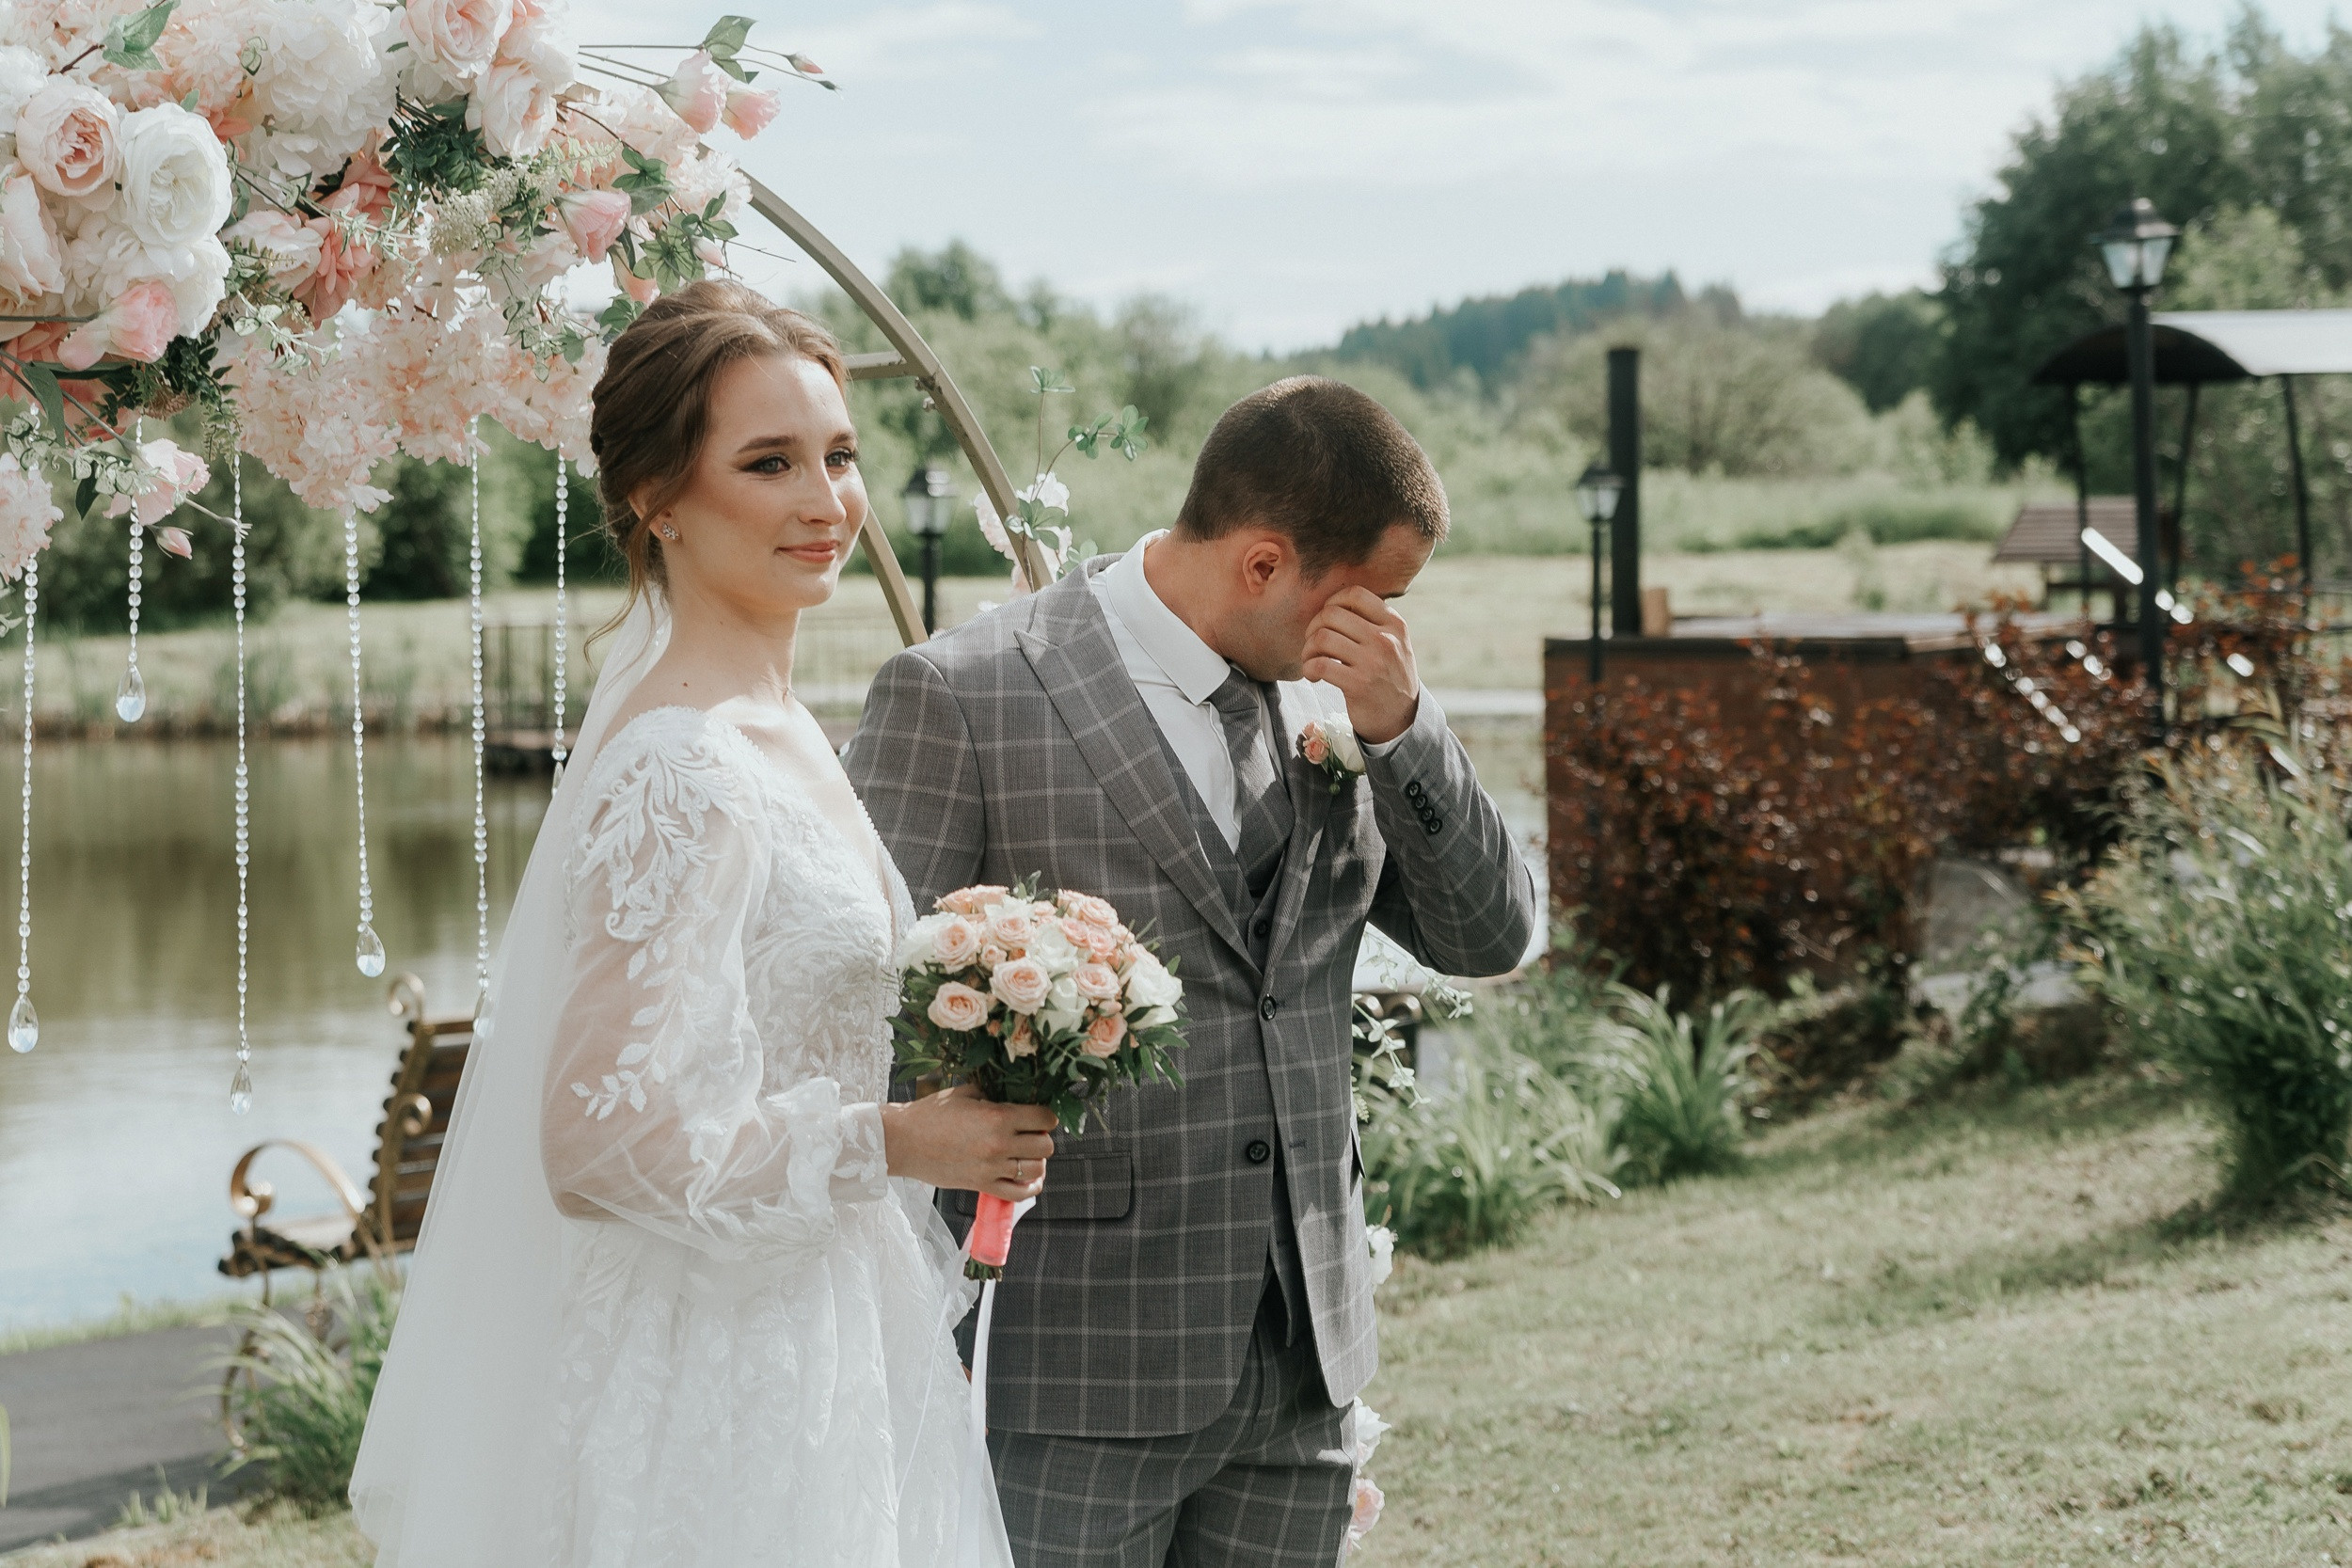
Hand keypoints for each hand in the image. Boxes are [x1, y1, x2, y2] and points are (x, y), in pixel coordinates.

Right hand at [881, 1084, 1056, 1200]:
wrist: (904, 1141)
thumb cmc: (930, 1114)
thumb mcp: (966, 1094)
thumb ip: (993, 1096)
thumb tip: (1013, 1099)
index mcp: (998, 1117)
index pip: (1044, 1119)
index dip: (1046, 1117)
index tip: (1039, 1117)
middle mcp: (1000, 1144)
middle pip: (1046, 1146)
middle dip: (1042, 1139)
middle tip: (1030, 1136)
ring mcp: (992, 1168)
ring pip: (1037, 1170)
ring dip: (1036, 1162)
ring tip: (1026, 1156)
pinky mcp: (981, 1185)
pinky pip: (1019, 1194)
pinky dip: (1028, 1187)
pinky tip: (1025, 1178)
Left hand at [1302, 586, 1420, 745]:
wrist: (1401, 718)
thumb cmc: (1389, 676)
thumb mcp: (1395, 642)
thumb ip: (1373, 621)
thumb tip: (1333, 604)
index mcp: (1394, 624)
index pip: (1355, 594)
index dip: (1332, 602)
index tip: (1327, 619)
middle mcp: (1385, 639)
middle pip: (1332, 614)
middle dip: (1314, 627)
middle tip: (1313, 643)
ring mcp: (1372, 662)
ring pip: (1322, 638)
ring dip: (1308, 649)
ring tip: (1311, 659)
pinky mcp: (1358, 684)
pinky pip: (1319, 664)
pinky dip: (1308, 668)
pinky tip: (1313, 675)